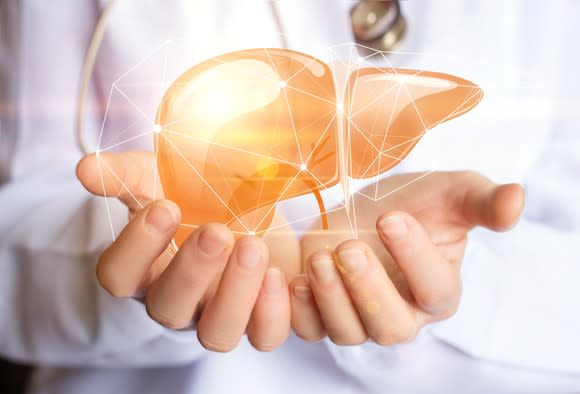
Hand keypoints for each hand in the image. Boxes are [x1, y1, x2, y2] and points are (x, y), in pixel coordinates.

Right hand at [77, 151, 299, 351]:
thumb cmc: (196, 193)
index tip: (165, 206)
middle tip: (216, 230)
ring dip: (236, 293)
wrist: (248, 204)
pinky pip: (265, 337)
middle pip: (168, 309)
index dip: (136, 248)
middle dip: (192, 270)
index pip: (118, 277)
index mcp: (146, 267)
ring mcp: (219, 313)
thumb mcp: (161, 176)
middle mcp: (178, 299)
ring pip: (217, 334)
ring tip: (253, 245)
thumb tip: (87, 168)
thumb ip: (126, 174)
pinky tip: (279, 274)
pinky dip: (273, 313)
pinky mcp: (260, 317)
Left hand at [291, 171, 523, 344]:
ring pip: (348, 331)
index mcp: (438, 289)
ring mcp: (360, 318)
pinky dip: (300, 310)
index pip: (435, 290)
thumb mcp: (449, 192)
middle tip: (349, 247)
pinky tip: (292, 279)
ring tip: (321, 257)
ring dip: (332, 296)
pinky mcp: (323, 315)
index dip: (415, 258)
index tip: (392, 217)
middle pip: (391, 327)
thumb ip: (482, 201)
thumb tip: (517, 201)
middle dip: (369, 289)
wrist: (359, 211)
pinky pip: (310, 329)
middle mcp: (402, 313)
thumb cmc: (408, 203)